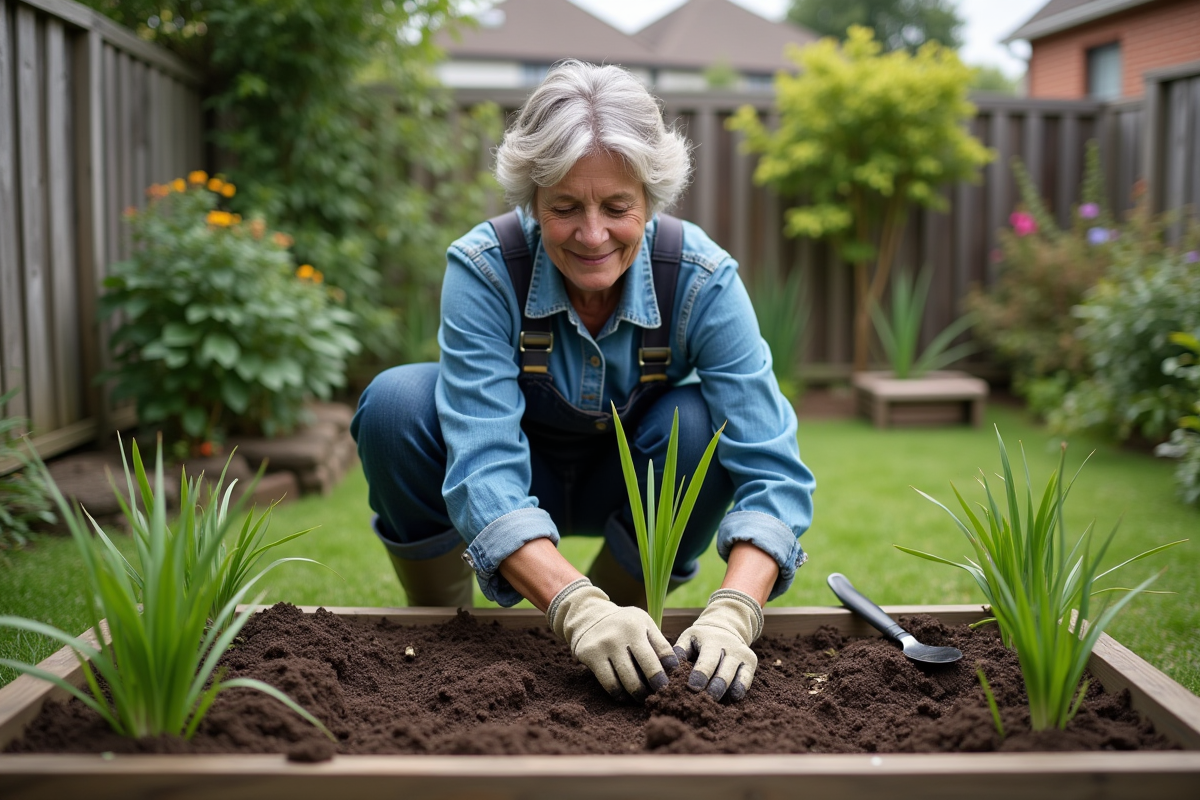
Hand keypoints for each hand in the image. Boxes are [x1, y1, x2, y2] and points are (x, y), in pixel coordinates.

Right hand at [547, 578, 678, 700]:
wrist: (589, 617)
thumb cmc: (624, 625)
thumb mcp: (643, 624)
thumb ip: (659, 643)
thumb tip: (674, 669)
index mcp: (638, 625)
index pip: (662, 652)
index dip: (670, 670)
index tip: (671, 682)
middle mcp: (622, 634)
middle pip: (647, 669)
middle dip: (657, 686)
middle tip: (660, 695)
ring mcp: (605, 645)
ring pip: (627, 680)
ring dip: (638, 694)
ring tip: (642, 697)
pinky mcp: (591, 656)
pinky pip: (609, 683)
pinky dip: (619, 694)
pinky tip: (624, 696)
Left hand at [674, 589, 762, 701]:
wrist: (725, 626)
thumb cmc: (701, 638)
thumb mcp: (688, 638)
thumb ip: (679, 652)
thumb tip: (668, 668)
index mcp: (711, 640)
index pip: (707, 660)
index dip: (700, 675)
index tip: (693, 688)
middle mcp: (729, 646)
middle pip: (724, 671)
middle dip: (715, 687)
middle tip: (706, 700)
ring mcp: (742, 654)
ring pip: (737, 676)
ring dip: (727, 690)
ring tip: (716, 702)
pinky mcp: (751, 661)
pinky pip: (748, 678)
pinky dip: (741, 688)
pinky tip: (733, 697)